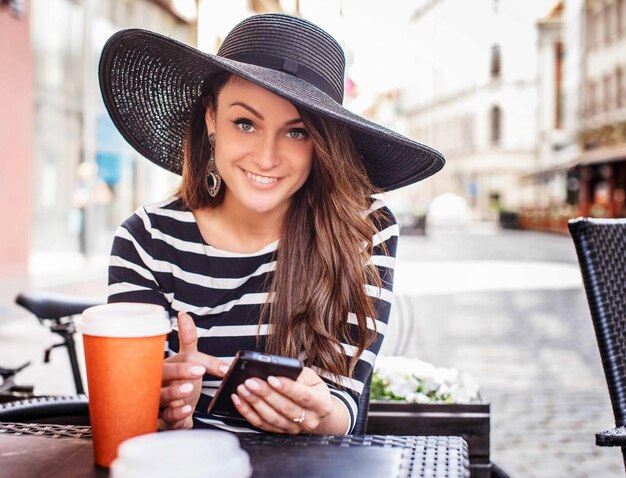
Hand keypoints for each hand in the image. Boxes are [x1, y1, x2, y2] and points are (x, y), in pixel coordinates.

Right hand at [158, 311, 228, 429]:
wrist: (177, 413)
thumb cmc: (179, 382)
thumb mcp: (187, 360)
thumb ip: (188, 339)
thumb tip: (183, 314)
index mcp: (166, 365)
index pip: (180, 358)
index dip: (196, 360)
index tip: (211, 366)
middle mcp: (158, 381)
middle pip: (164, 373)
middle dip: (180, 371)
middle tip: (199, 371)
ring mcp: (158, 399)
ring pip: (160, 395)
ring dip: (175, 391)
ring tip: (189, 389)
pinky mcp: (161, 417)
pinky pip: (165, 416)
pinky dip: (176, 412)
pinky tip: (186, 409)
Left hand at [231, 366, 333, 433]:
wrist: (315, 409)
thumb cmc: (312, 388)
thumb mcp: (311, 377)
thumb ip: (297, 374)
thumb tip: (276, 371)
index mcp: (321, 404)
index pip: (303, 396)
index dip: (287, 387)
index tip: (271, 378)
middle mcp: (309, 420)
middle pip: (285, 408)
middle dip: (265, 393)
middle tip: (250, 381)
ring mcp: (294, 428)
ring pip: (271, 418)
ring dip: (254, 403)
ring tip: (243, 389)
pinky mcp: (280, 432)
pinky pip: (261, 424)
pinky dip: (248, 412)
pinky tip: (240, 400)